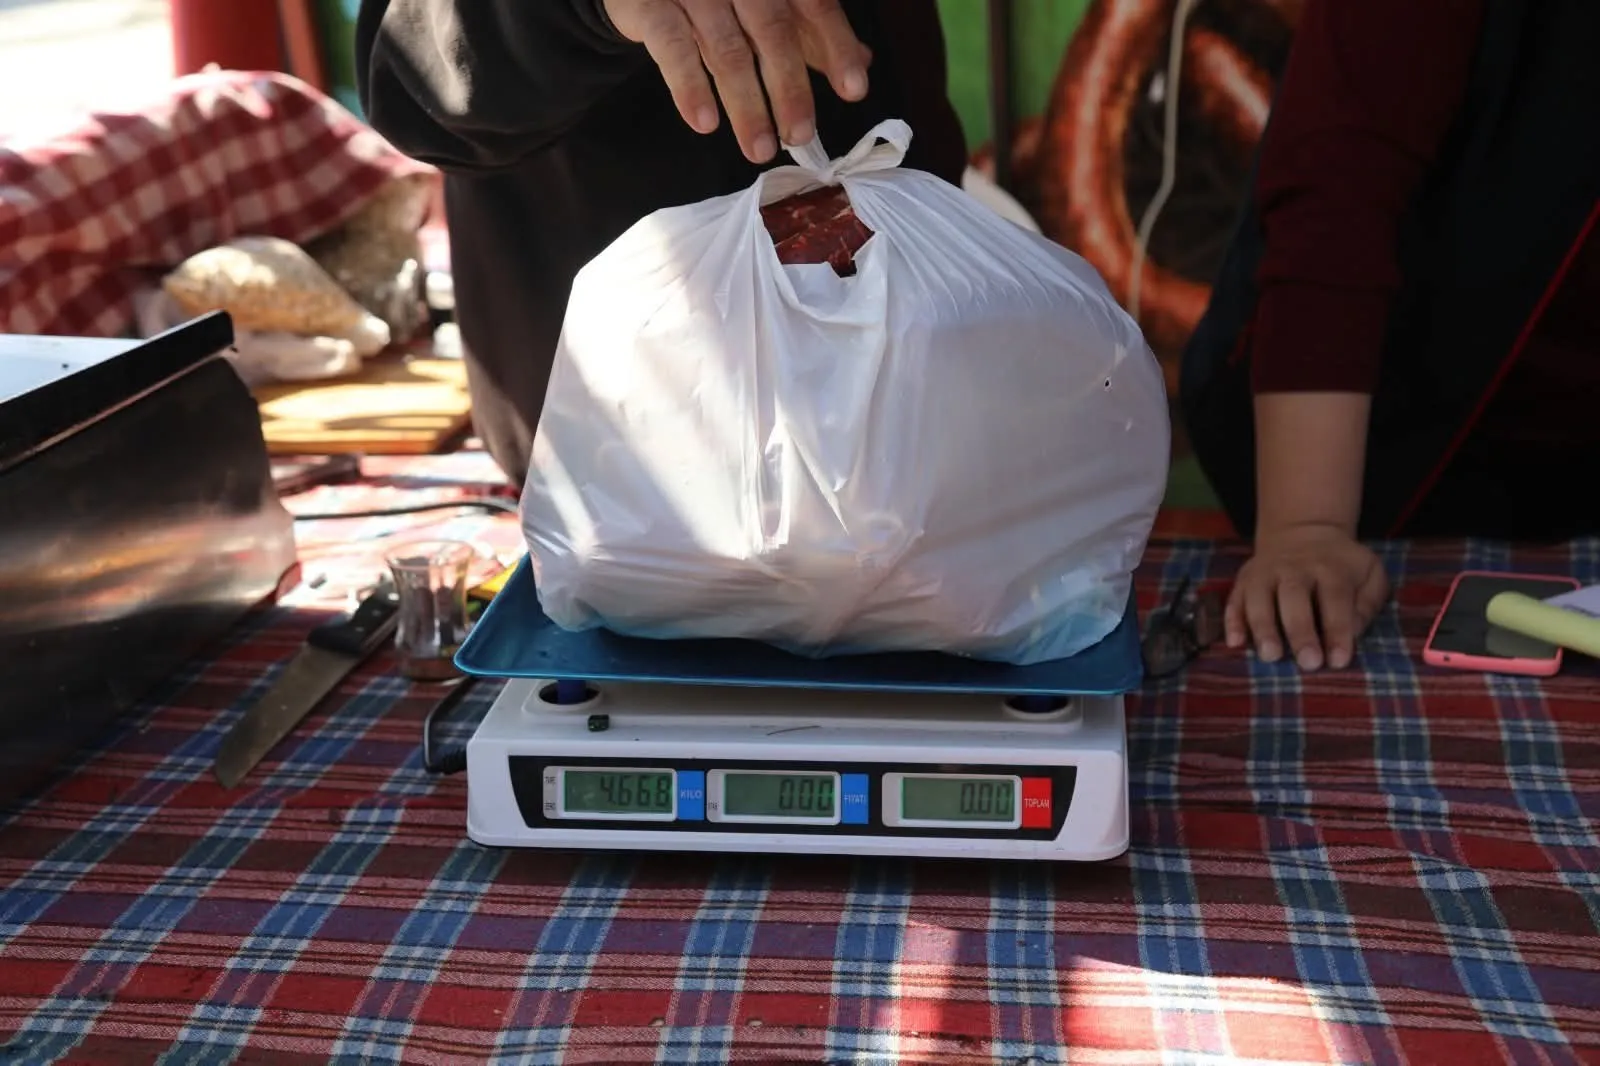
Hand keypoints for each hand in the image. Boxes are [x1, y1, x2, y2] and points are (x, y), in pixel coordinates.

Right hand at [602, 0, 871, 162]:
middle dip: (790, 87)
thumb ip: (812, 29)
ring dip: (745, 104)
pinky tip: (704, 123)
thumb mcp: (767, 5)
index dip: (836, 46)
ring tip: (760, 148)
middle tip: (801, 135)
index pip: (814, 5)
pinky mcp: (649, 5)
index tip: (855, 90)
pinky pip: (671, 47)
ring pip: (726, 48)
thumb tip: (863, 60)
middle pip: (772, 31)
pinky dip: (690, 87)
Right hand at [1225, 522, 1389, 670]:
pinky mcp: (1244, 580)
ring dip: (1263, 627)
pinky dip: (1232, 621)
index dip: (1337, 630)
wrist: (1303, 532)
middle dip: (1300, 631)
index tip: (1338, 660)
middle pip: (1294, 597)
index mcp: (1330, 568)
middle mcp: (1294, 569)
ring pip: (1259, 598)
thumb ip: (1368, 602)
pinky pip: (1234, 600)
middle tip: (1308, 662)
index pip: (1335, 598)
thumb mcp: (1369, 573)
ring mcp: (1265, 573)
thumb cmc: (1341, 566)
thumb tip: (1354, 631)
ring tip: (1270, 655)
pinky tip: (1235, 642)